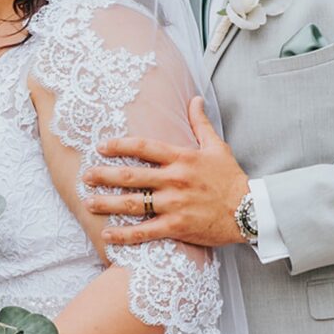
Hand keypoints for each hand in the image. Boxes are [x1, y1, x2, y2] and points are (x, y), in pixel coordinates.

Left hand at [83, 97, 249, 247]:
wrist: (249, 211)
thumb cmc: (231, 179)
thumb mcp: (217, 147)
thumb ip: (200, 123)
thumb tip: (195, 99)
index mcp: (182, 158)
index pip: (144, 147)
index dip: (119, 146)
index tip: (101, 147)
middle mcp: (174, 180)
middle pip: (131, 176)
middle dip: (104, 175)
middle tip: (85, 175)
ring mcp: (174, 204)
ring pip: (133, 203)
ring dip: (107, 203)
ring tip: (88, 201)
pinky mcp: (177, 227)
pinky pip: (145, 231)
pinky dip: (124, 234)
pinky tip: (107, 235)